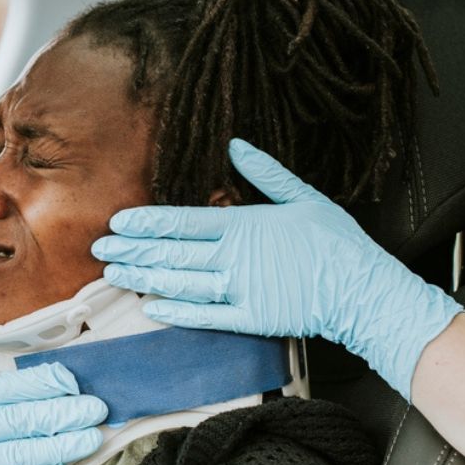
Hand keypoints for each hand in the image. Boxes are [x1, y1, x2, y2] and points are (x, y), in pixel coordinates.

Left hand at [91, 138, 461, 400]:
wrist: (364, 290)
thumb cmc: (337, 243)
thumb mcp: (303, 197)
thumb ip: (265, 174)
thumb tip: (236, 146)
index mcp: (245, 224)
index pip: (183, 220)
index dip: (147, 222)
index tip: (119, 221)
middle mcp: (236, 256)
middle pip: (173, 252)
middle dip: (133, 249)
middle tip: (100, 248)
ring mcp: (242, 289)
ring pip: (181, 282)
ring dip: (144, 278)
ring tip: (114, 274)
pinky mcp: (251, 318)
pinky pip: (206, 315)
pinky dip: (177, 311)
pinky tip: (151, 307)